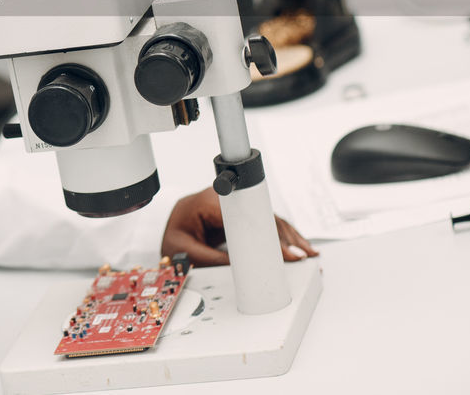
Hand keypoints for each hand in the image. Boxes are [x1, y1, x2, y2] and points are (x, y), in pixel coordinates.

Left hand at [161, 187, 318, 267]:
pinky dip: (279, 235)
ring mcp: (230, 206)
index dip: (267, 231)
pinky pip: (260, 222)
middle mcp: (220, 200)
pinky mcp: (236, 215)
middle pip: (259, 213)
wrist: (165, 238)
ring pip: (264, 216)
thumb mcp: (186, 253)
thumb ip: (213, 260)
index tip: (284, 250)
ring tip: (305, 252)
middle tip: (302, 254)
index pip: (244, 215)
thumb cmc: (171, 241)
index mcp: (204, 204)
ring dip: (286, 235)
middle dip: (283, 234)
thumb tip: (246, 270)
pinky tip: (292, 246)